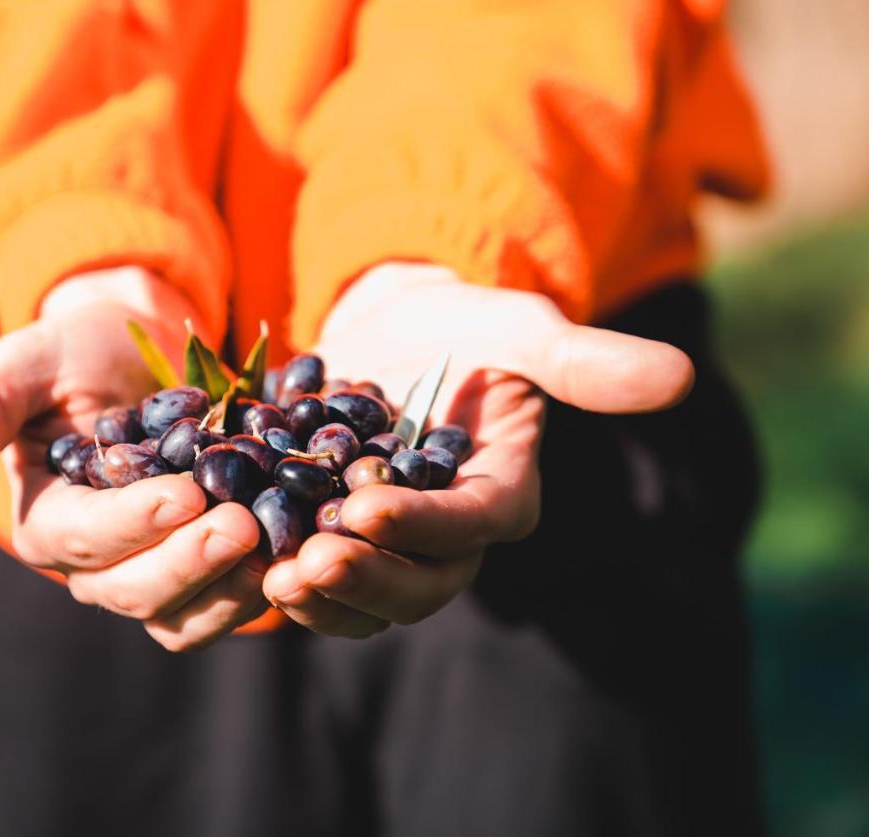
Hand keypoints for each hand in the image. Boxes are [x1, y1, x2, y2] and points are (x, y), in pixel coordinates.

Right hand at [0, 268, 264, 651]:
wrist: (143, 353)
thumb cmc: (78, 352)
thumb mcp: (29, 361)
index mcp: (46, 519)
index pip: (82, 540)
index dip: (132, 524)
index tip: (185, 491)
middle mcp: (94, 563)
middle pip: (134, 592)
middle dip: (188, 561)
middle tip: (241, 523)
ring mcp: (151, 573)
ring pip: (182, 615)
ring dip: (228, 589)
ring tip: (276, 547)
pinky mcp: (202, 571)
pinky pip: (227, 603)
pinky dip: (260, 586)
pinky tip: (298, 551)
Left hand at [262, 262, 694, 636]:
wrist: (397, 329)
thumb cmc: (466, 324)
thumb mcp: (519, 326)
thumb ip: (583, 359)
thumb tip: (677, 380)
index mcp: (502, 492)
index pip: (474, 525)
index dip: (426, 525)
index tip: (367, 509)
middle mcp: (452, 533)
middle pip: (421, 583)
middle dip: (367, 579)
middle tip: (308, 564)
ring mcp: (395, 544)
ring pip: (370, 600)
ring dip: (323, 598)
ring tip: (274, 580)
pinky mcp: (340, 539)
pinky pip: (322, 580)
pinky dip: (287, 581)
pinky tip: (246, 567)